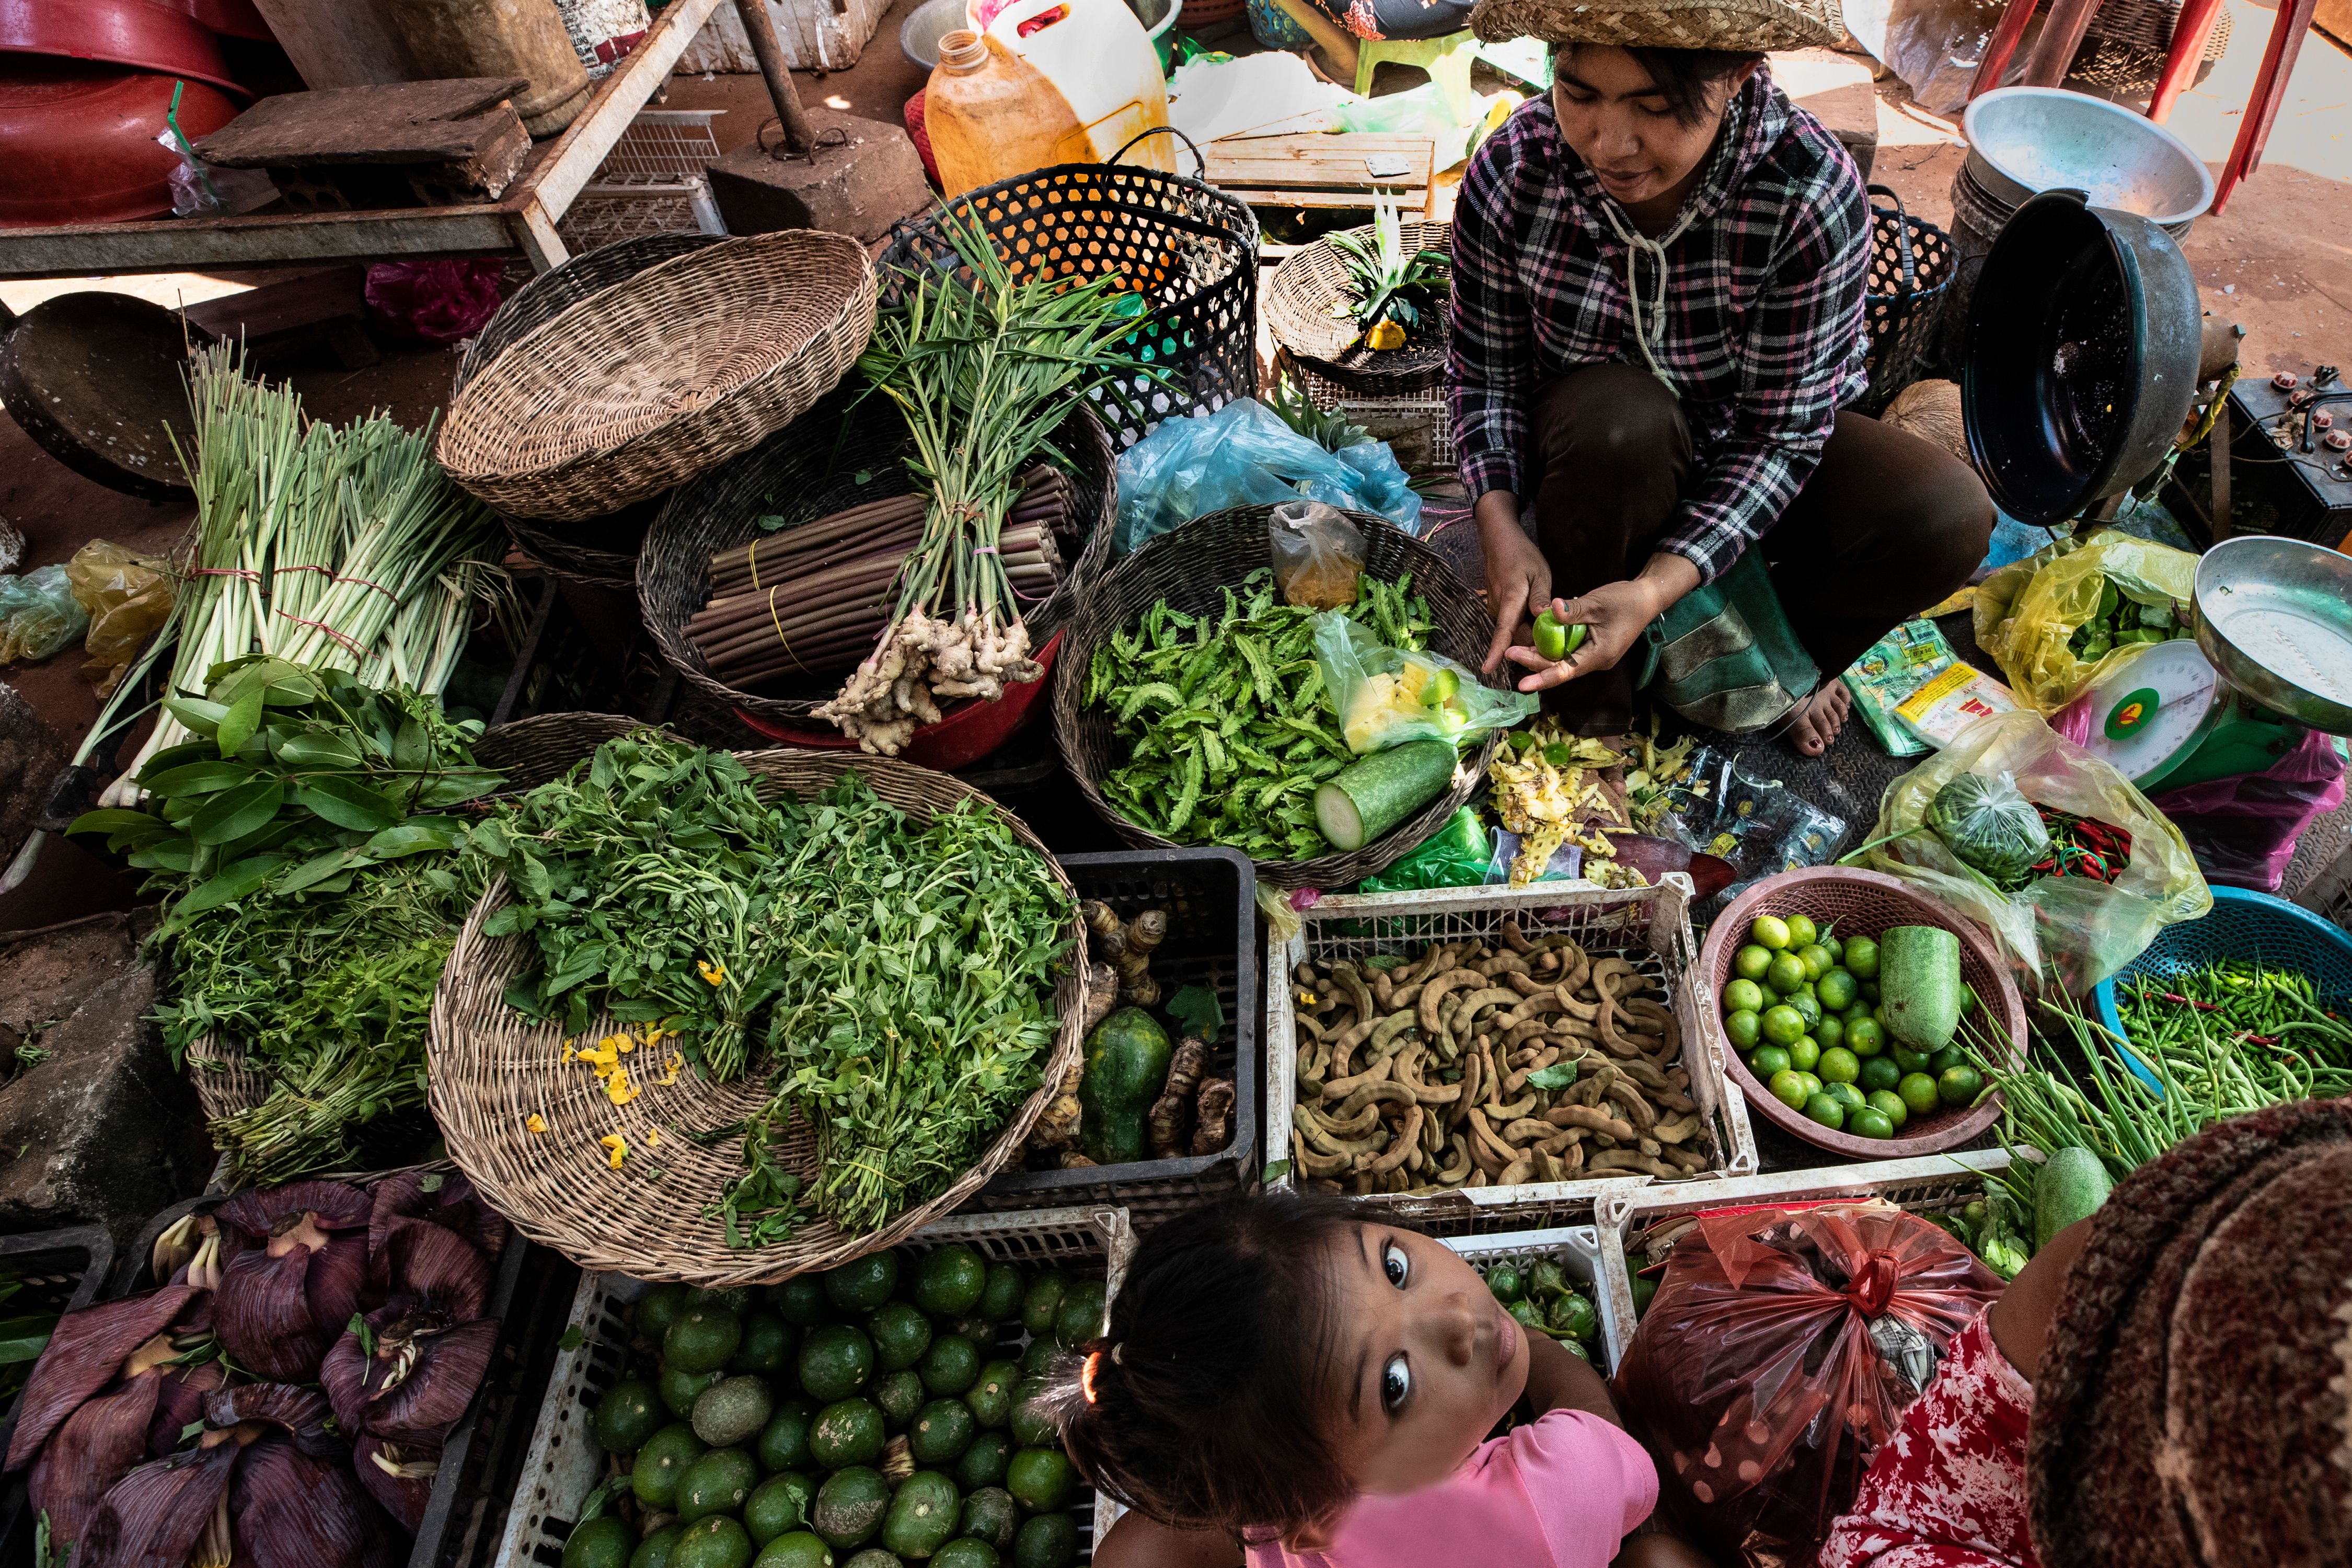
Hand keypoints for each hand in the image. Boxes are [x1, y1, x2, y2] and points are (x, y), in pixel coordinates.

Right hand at [1476, 491, 1547, 677]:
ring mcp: (1497, 608)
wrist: (1499, 541)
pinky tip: (1538, 621)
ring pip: (1515, 630)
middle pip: (1515, 636)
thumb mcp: (1539, 572)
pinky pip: (1512, 623)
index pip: (1502, 631)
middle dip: (1532, 646)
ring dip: (1530, 635)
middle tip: (1555, 650)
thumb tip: (1543, 617)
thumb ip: (1540, 596)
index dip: (1496, 651)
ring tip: (1550, 634)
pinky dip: (1525, 626)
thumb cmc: (1521, 555)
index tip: (1487, 669)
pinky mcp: (1498, 607)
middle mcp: (1499, 608)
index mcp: (1510, 600)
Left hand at [1503, 554, 1700, 694]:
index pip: (1566, 671)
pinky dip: (1554, 647)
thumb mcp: (1598, 602)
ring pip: (1564, 661)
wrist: (1647, 598)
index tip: (1522, 684)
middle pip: (1561, 668)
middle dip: (1535, 663)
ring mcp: (1595, 656)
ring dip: (1542, 656)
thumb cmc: (1625, 600)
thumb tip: (1551, 610)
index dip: (1542, 678)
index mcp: (1599, 655)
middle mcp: (1596, 661)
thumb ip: (1574, 610)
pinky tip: (1537, 640)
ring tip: (1517, 649)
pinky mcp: (1593, 648)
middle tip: (1510, 652)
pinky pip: (1570, 652)